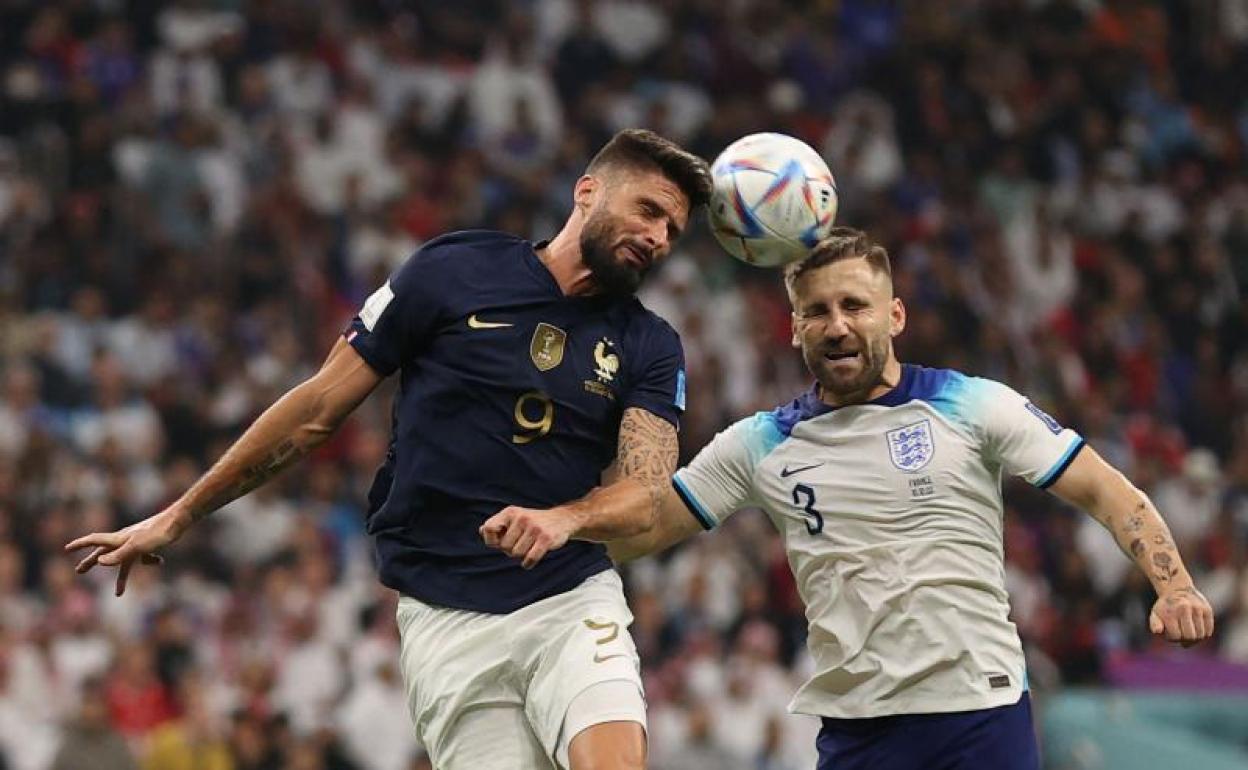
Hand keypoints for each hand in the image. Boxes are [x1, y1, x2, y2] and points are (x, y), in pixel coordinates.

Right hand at [64, 509, 187, 595]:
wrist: (179, 520)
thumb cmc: (158, 533)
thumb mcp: (137, 547)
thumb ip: (119, 555)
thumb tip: (99, 563)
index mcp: (119, 539)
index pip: (95, 540)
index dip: (80, 544)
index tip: (67, 548)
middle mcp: (125, 539)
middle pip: (104, 553)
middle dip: (91, 562)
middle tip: (79, 571)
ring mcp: (137, 542)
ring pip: (125, 561)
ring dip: (122, 576)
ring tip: (118, 593)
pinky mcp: (150, 544)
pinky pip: (144, 557)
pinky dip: (149, 562)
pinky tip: (159, 561)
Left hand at [480, 506, 578, 568]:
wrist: (562, 519)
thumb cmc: (534, 521)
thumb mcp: (515, 517)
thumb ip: (497, 524)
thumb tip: (482, 531)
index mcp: (510, 512)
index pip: (488, 529)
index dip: (491, 540)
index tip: (499, 542)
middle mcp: (521, 518)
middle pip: (503, 546)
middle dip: (510, 550)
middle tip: (520, 544)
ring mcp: (534, 528)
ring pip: (516, 554)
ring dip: (520, 556)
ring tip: (528, 547)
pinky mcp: (546, 539)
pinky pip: (529, 559)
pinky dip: (528, 564)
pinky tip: (530, 560)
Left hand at [1149, 585, 1214, 646]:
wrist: (1178, 589)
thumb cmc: (1166, 606)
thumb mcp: (1156, 613)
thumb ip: (1155, 624)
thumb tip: (1157, 631)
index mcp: (1170, 612)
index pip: (1176, 636)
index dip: (1174, 638)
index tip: (1171, 633)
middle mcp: (1184, 608)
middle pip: (1190, 637)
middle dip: (1186, 640)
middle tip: (1182, 636)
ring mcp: (1197, 608)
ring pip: (1201, 635)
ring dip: (1195, 638)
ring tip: (1189, 632)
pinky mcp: (1207, 610)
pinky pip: (1209, 630)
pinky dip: (1204, 634)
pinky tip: (1197, 629)